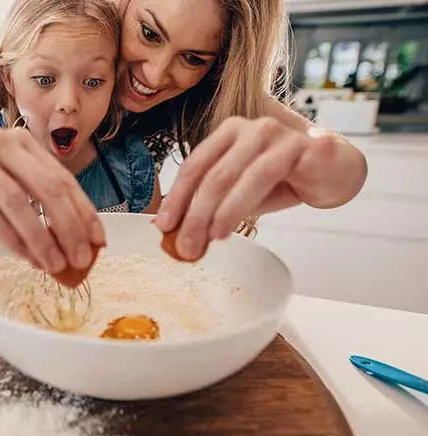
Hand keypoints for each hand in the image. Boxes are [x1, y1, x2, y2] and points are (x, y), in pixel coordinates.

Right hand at [0, 128, 104, 272]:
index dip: (84, 211)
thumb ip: (32, 194)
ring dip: (41, 238)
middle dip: (70, 227)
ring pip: (18, 203)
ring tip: (55, 266)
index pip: (63, 179)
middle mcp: (1, 144)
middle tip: (82, 259)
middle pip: (47, 188)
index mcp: (22, 142)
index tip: (99, 240)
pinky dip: (10, 238)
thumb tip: (71, 237)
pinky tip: (25, 257)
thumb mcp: (2, 172)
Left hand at [153, 116, 352, 260]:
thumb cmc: (285, 180)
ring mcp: (278, 134)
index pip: (194, 166)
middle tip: (185, 245)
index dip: (176, 197)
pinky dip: (246, 203)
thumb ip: (212, 206)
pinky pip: (267, 176)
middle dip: (194, 214)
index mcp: (229, 133)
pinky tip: (237, 226)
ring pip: (237, 176)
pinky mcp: (304, 146)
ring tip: (209, 239)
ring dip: (219, 212)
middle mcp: (251, 128)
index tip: (162, 225)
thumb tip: (175, 233)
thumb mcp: (241, 193)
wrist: (336, 172)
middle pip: (213, 174)